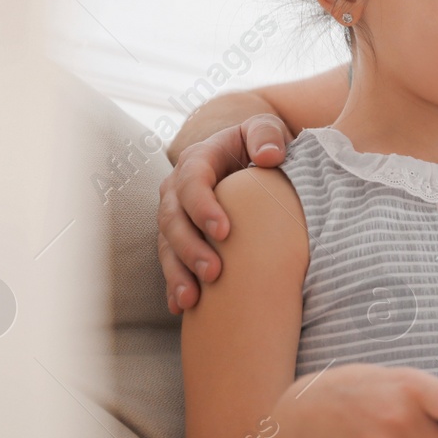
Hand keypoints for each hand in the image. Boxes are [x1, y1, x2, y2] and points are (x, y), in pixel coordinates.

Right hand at [158, 113, 291, 313]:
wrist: (252, 159)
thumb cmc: (262, 145)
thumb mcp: (267, 130)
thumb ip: (268, 134)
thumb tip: (269, 156)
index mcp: (198, 160)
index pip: (191, 182)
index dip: (203, 207)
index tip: (224, 231)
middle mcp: (178, 189)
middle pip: (173, 219)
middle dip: (189, 247)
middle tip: (213, 272)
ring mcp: (176, 216)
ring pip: (167, 246)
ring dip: (178, 272)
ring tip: (194, 298)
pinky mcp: (180, 239)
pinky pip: (171, 263)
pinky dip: (175, 285)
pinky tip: (182, 307)